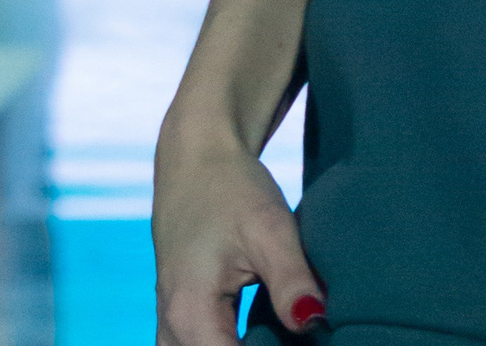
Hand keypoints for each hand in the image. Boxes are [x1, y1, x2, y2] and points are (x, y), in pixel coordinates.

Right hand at [153, 112, 325, 342]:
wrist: (197, 157)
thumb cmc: (232, 187)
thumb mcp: (269, 227)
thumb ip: (291, 279)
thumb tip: (314, 322)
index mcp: (191, 316)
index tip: (307, 342)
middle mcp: (173, 330)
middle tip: (298, 336)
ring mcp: (171, 326)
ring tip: (282, 335)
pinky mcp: (179, 318)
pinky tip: (265, 337)